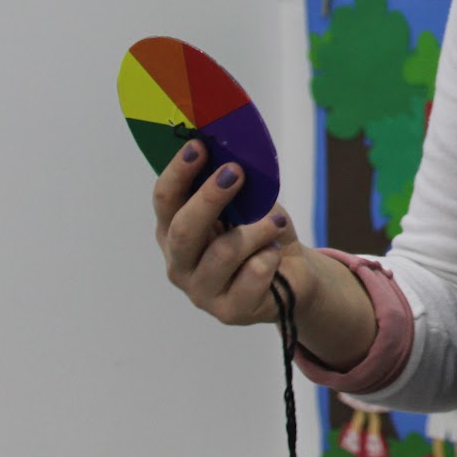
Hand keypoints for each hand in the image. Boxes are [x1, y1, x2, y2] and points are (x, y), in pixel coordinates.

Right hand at [154, 142, 315, 326]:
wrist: (292, 271)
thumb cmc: (261, 229)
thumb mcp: (248, 201)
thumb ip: (235, 183)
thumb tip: (234, 155)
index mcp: (175, 229)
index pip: (164, 200)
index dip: (178, 172)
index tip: (199, 145)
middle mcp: (180, 262)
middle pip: (183, 229)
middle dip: (210, 197)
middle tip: (236, 172)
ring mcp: (201, 291)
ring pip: (222, 253)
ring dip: (256, 230)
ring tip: (275, 222)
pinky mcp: (229, 311)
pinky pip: (252, 276)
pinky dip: (270, 257)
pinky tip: (274, 254)